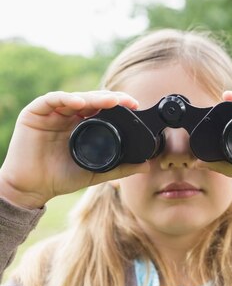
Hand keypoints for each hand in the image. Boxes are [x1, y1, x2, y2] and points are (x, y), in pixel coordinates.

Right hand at [0, 91, 149, 208]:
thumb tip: (146, 165)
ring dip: (94, 97)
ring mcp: (52, 112)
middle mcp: (68, 114)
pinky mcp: (34, 112)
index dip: (119, 105)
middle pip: (91, 100)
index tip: (136, 106)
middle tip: (128, 101)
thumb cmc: (61, 178)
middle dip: (111, 98)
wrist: (32, 189)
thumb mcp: (96, 171)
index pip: (102, 109)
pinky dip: (67, 99)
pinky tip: (80, 103)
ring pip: (75, 97)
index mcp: (82, 125)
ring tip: (111, 101)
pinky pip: (52, 100)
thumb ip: (119, 168)